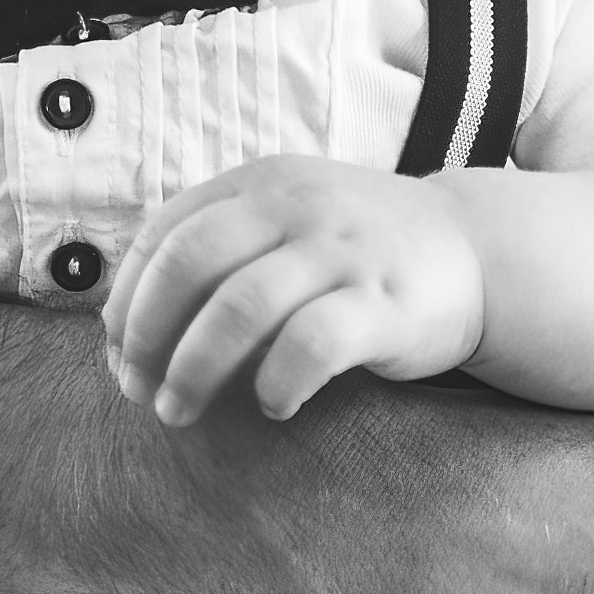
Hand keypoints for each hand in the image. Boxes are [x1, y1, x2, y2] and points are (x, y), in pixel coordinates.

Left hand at [103, 154, 483, 422]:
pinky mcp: (384, 302)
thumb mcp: (286, 221)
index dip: (127, 301)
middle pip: (188, 264)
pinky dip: (276, 383)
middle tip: (137, 390)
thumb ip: (218, 253)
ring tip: (180, 410)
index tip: (118, 356)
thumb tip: (127, 335)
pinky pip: (311, 344)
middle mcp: (296, 205)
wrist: (476, 250)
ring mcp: (342, 250)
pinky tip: (273, 406)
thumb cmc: (356, 252)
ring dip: (194, 369)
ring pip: (240, 306)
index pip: (164, 234)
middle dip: (146, 334)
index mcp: (260, 183)